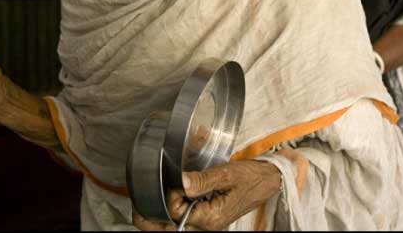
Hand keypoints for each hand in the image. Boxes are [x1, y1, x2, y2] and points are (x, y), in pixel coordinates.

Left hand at [133, 160, 280, 230]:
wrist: (265, 181)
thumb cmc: (249, 177)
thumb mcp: (227, 174)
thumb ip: (203, 180)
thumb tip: (180, 181)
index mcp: (210, 218)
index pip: (175, 212)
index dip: (169, 194)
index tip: (174, 179)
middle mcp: (205, 226)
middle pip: (168, 230)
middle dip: (149, 220)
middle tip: (137, 205)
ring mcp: (204, 224)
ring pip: (172, 228)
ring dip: (157, 218)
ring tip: (144, 202)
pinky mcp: (204, 218)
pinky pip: (181, 221)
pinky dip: (168, 214)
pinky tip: (164, 200)